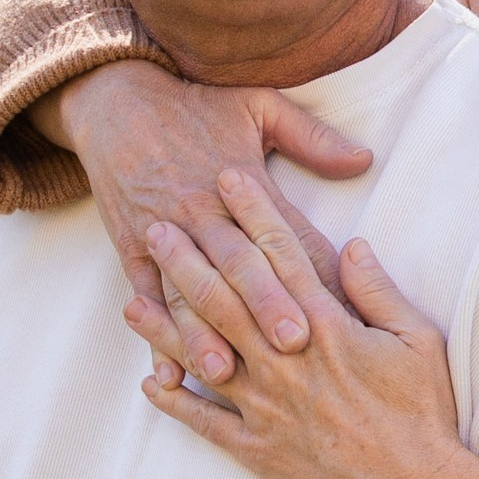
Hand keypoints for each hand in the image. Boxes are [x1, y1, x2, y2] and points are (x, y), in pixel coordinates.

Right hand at [43, 60, 370, 374]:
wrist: (115, 101)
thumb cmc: (197, 107)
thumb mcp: (259, 106)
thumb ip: (312, 138)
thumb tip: (364, 159)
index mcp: (243, 180)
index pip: (285, 231)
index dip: (314, 267)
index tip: (343, 303)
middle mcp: (204, 211)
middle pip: (239, 263)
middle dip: (265, 304)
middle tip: (294, 343)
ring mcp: (165, 233)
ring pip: (189, 290)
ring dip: (206, 333)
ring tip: (227, 371)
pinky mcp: (132, 249)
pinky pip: (146, 298)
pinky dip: (158, 337)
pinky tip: (170, 376)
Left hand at [132, 173, 478, 478]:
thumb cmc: (424, 416)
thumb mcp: (418, 342)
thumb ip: (379, 291)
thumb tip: (351, 246)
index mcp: (326, 329)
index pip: (280, 256)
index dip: (252, 213)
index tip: (227, 179)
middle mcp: (286, 361)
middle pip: (226, 297)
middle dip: (189, 257)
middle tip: (158, 224)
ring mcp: (266, 407)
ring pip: (202, 355)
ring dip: (165, 325)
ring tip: (131, 298)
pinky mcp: (258, 450)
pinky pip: (206, 423)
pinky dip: (176, 404)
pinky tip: (150, 385)